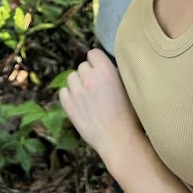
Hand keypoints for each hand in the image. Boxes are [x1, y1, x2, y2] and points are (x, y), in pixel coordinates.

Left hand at [60, 49, 143, 178]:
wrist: (119, 139)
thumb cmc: (130, 115)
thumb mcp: (128, 87)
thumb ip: (115, 74)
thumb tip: (107, 67)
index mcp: (105, 70)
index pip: (93, 53)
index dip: (97, 61)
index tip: (101, 70)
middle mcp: (89, 78)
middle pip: (82, 65)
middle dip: (88, 74)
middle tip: (97, 87)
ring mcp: (76, 92)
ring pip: (71, 77)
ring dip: (78, 83)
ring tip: (88, 96)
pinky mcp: (68, 105)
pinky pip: (63, 92)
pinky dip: (69, 95)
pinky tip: (79, 103)